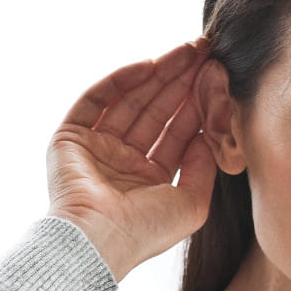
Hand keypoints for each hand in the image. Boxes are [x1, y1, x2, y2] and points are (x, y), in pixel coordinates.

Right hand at [45, 38, 218, 281]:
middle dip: (181, 81)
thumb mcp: (192, 203)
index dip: (198, 104)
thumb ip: (204, 167)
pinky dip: (121, 81)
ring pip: (131, 101)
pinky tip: (150, 64)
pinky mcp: (71, 137)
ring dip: (158, 74)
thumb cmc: (145, 231)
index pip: (177, 133)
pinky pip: (97, 100)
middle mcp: (123, 163)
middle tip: (205, 51)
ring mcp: (96, 148)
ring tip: (186, 51)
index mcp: (149, 181)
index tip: (218, 77)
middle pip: (156, 111)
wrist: (96, 240)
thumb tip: (211, 134)